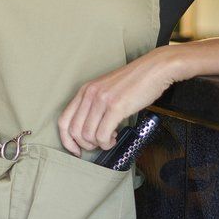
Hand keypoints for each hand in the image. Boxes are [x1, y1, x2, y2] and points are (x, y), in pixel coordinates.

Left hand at [57, 46, 189, 155]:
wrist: (155, 69)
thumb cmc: (135, 81)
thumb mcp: (106, 89)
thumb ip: (95, 105)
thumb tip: (90, 129)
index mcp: (84, 90)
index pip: (63, 120)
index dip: (66, 140)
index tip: (76, 150)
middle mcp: (89, 94)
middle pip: (73, 131)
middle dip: (84, 144)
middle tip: (98, 144)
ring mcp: (101, 100)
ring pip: (87, 135)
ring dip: (98, 144)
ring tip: (109, 140)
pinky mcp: (116, 107)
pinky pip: (102, 134)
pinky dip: (107, 143)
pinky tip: (114, 138)